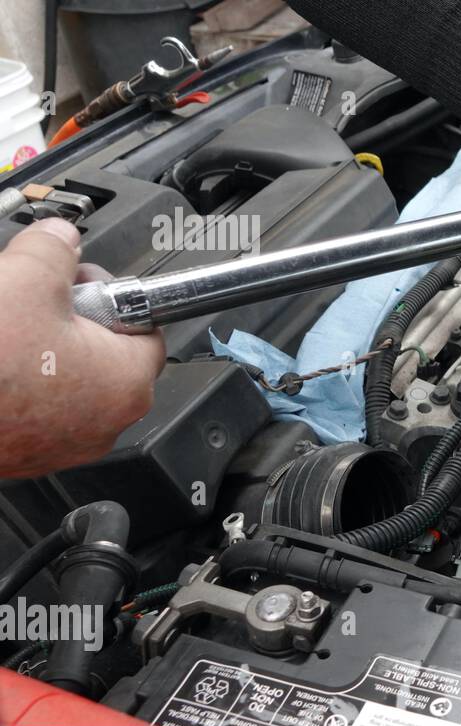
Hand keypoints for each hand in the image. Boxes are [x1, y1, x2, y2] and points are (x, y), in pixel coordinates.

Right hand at [0, 220, 164, 477]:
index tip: (78, 281)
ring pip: (65, 378)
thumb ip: (55, 250)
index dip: (108, 293)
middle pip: (103, 351)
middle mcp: (106, 422)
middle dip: (69, 318)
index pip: (144, 326)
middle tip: (35, 300)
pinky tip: (1, 361)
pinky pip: (35, 404)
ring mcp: (66, 442)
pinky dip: (19, 380)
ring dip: (40, 348)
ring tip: (9, 329)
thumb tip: (60, 238)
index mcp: (127, 382)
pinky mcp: (28, 451)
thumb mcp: (25, 279)